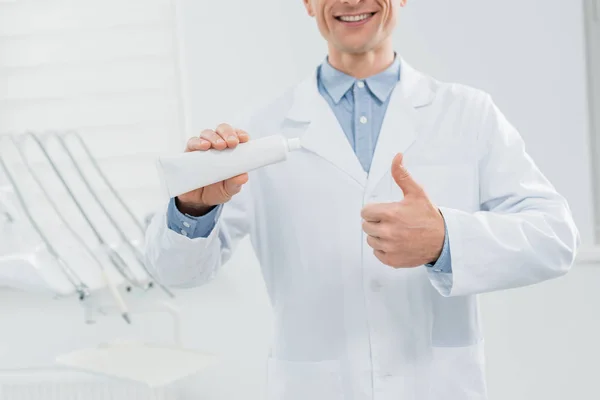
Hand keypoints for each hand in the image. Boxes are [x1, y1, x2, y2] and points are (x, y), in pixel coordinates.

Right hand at [176, 123, 249, 216]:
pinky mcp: (189, 153)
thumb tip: (243, 176)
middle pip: (222, 130)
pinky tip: (203, 146)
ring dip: (214, 137)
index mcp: (230, 151)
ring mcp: (202, 149)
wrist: (198, 201)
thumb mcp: (229, 189)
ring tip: (219, 145)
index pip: (236, 136)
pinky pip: (192, 143)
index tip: (244, 139)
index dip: (240, 134)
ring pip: (207, 134)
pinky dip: (198, 142)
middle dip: (228, 133)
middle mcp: (216, 147)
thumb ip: (236, 183)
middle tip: (232, 143)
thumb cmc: (217, 190)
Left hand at [361, 153, 444, 267]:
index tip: (384, 211)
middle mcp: (388, 232)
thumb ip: (402, 175)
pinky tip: (396, 243)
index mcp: (390, 214)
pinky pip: (377, 253)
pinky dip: (384, 249)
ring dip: (379, 236)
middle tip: (391, 222)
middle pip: (366, 226)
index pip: (365, 212)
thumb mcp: (416, 193)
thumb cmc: (428, 216)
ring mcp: (389, 248)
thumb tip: (397, 156)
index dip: (373, 210)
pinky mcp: (391, 260)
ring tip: (395, 232)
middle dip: (376, 222)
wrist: (444, 241)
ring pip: (371, 240)